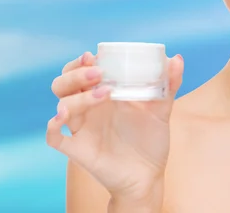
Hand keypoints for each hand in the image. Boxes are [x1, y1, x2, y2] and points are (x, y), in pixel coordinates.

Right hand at [46, 50, 183, 201]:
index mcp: (103, 93)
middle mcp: (88, 108)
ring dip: (77, 95)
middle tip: (98, 73)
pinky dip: (53, 125)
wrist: (148, 175)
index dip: (81, 61)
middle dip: (76, 74)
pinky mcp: (78, 149)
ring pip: (62, 103)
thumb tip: (176, 59)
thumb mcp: (162, 109)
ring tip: (103, 94)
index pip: (80, 69)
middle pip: (64, 83)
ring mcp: (81, 128)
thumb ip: (169, 84)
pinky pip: (53, 137)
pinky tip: (64, 117)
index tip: (94, 55)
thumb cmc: (151, 139)